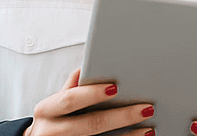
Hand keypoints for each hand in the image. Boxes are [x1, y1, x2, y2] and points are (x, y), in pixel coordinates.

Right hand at [24, 68, 154, 135]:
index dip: (92, 93)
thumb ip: (73, 86)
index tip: (116, 87)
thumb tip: (88, 66)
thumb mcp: (56, 101)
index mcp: (47, 110)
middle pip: (90, 124)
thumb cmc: (54, 117)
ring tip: (149, 128)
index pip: (70, 99)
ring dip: (127, 135)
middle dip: (121, 116)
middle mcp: (50, 130)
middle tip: (147, 108)